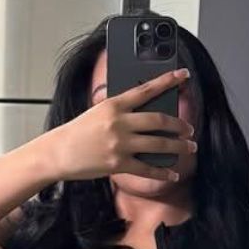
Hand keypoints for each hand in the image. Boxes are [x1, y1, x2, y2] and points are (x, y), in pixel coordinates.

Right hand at [42, 67, 195, 183]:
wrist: (58, 152)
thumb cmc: (78, 132)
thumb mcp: (98, 112)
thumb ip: (121, 110)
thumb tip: (148, 115)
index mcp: (114, 105)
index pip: (146, 89)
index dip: (168, 81)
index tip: (183, 75)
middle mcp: (119, 122)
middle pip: (159, 120)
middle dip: (179, 125)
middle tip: (190, 128)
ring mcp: (119, 144)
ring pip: (158, 144)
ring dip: (179, 146)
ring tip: (189, 147)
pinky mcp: (118, 164)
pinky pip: (147, 169)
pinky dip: (163, 172)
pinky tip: (173, 174)